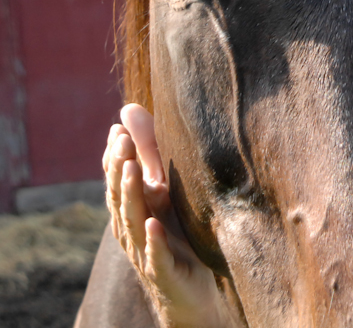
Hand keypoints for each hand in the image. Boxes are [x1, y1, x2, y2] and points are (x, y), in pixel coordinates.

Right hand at [103, 104, 229, 327]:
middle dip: (118, 169)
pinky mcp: (165, 272)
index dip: (114, 156)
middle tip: (121, 142)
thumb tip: (127, 110)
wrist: (190, 289)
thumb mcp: (165, 189)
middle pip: (120, 197)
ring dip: (130, 195)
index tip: (118, 129)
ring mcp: (146, 251)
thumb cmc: (176, 233)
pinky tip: (153, 223)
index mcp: (134, 208)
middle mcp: (134, 228)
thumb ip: (151, 152)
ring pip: (132, 222)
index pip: (116, 180)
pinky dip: (153, 240)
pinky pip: (156, 256)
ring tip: (131, 170)